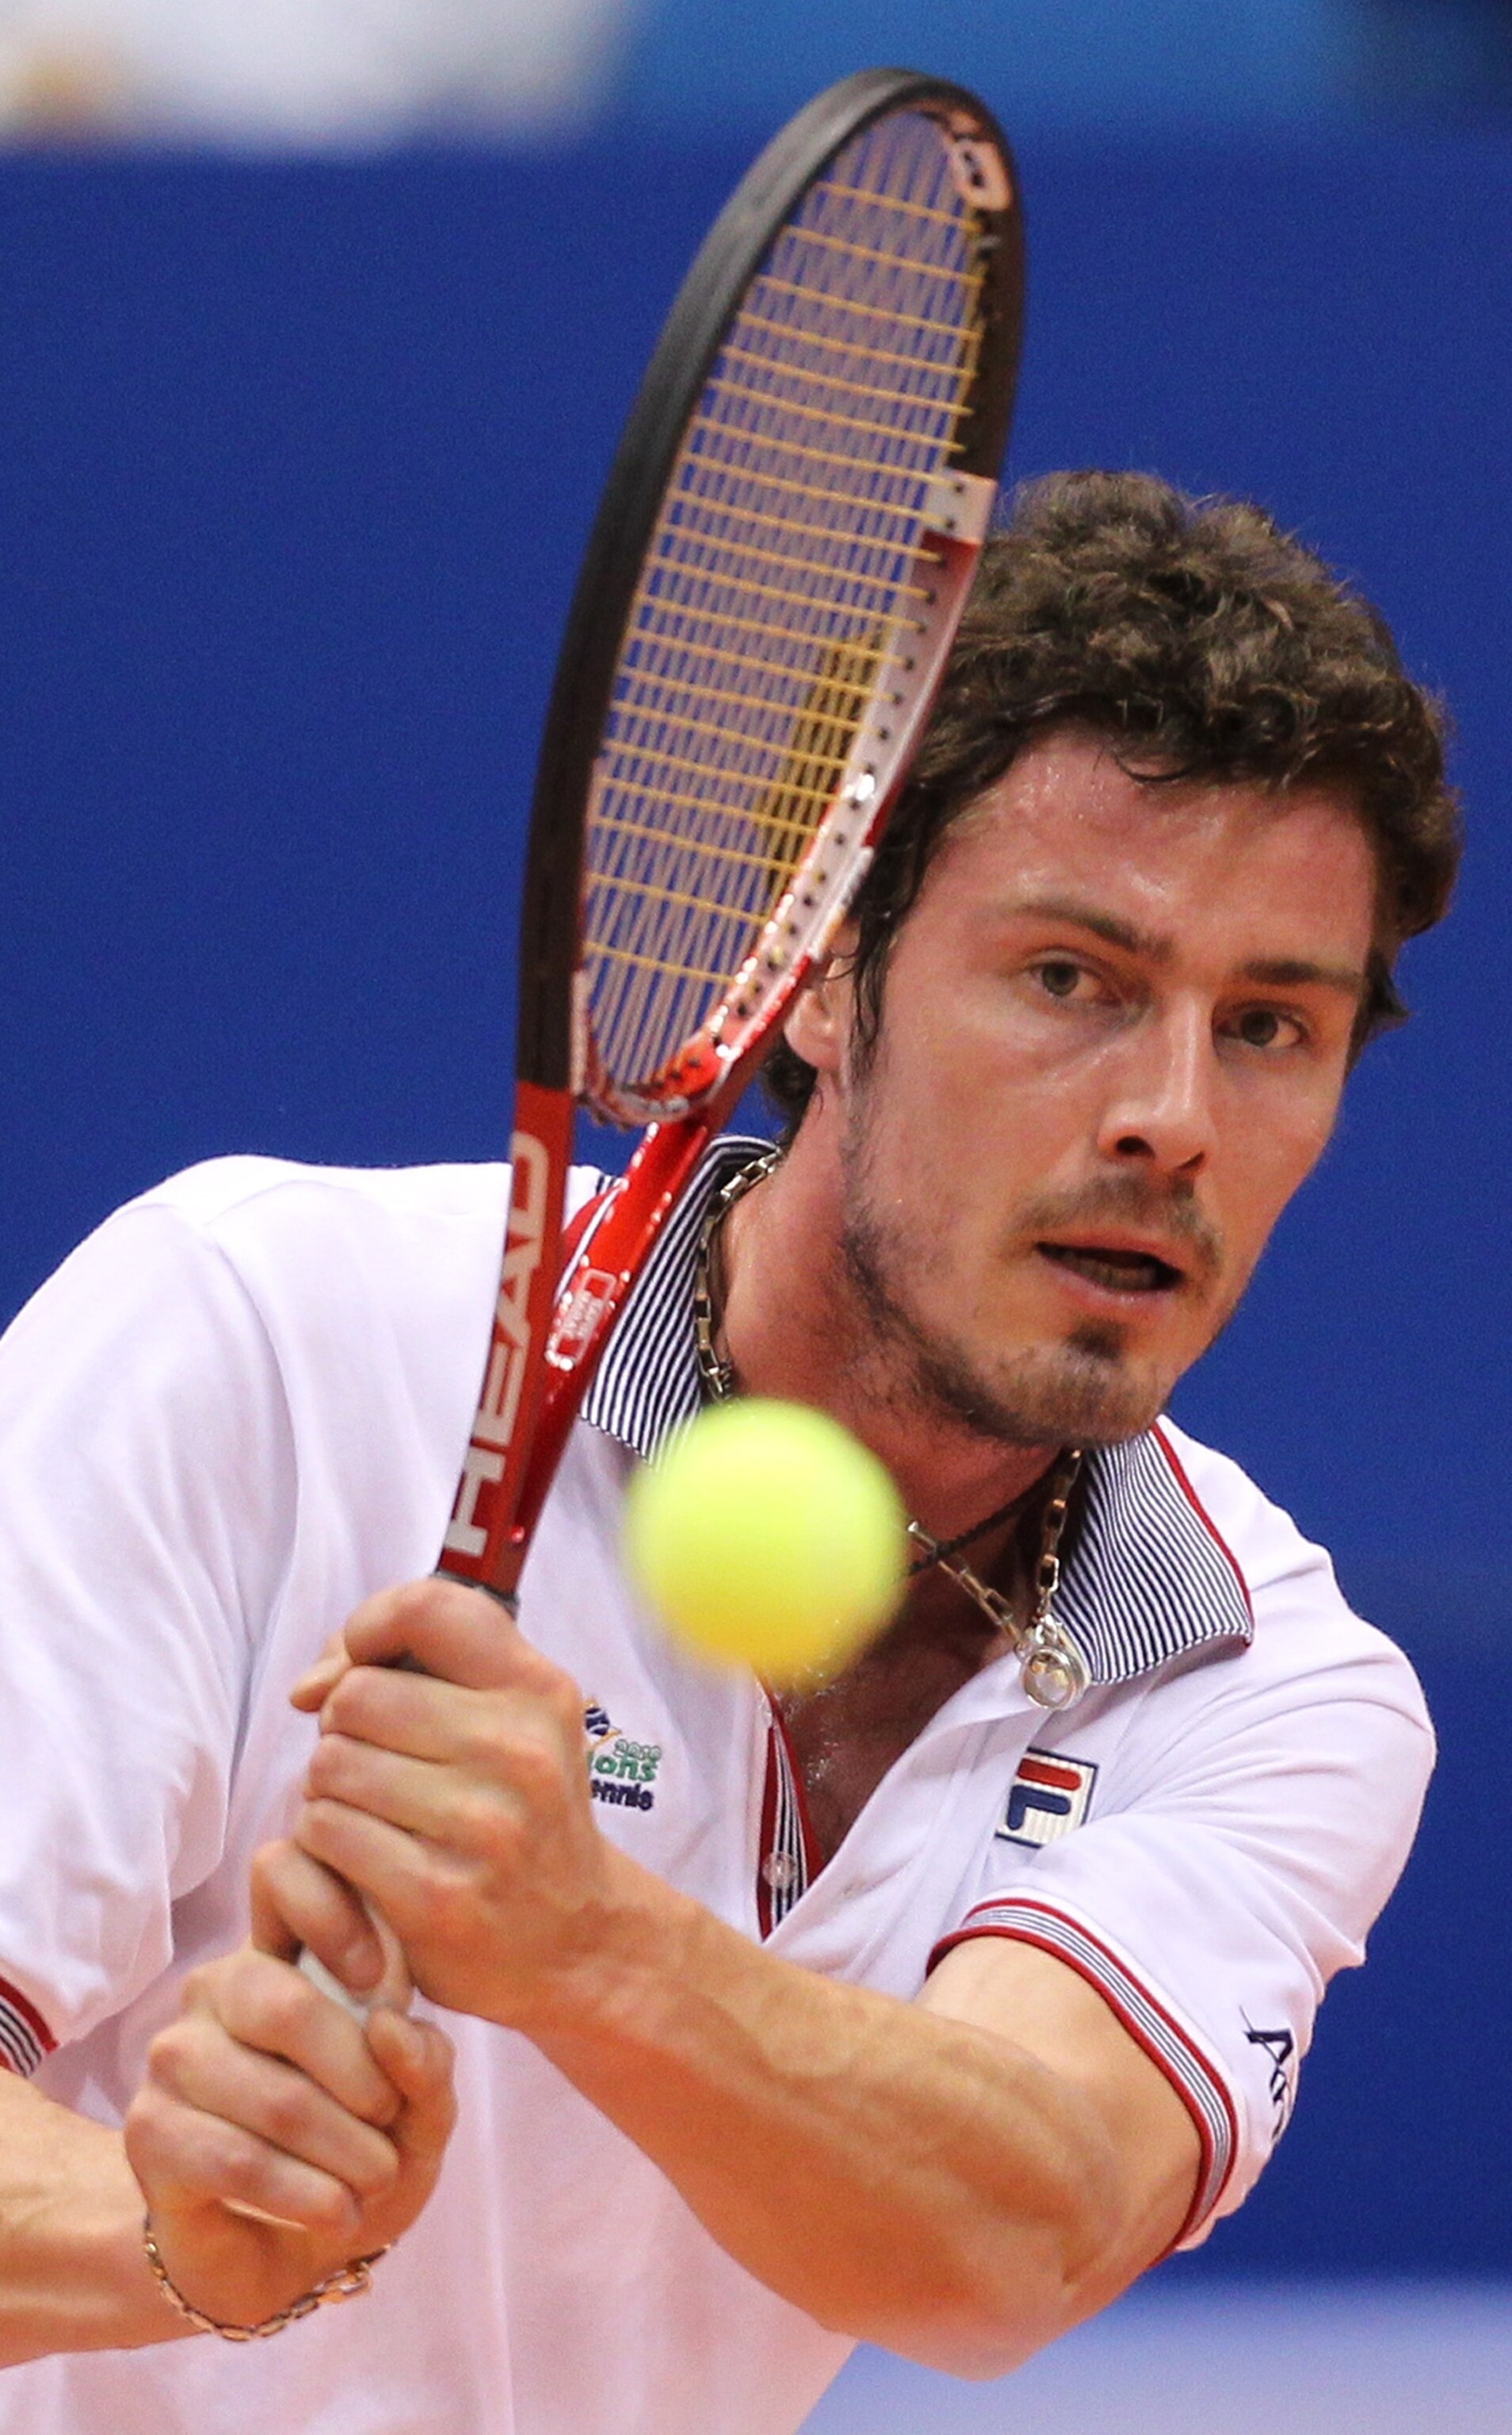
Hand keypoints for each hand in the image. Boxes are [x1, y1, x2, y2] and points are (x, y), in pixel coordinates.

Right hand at [123, 1884, 453, 2333]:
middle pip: (284, 2002)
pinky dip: (304, 2193)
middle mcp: (216, 1988)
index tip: (387, 1989)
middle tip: (392, 2125)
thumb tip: (394, 2025)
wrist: (297, 2252)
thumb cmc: (363, 2155)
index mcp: (283, 1954)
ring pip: (271, 2096)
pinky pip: (236, 2158)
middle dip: (359, 2077)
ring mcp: (174, 2058)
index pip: (281, 1871)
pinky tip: (336, 2213)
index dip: (338, 1912)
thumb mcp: (422, 2110)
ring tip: (374, 2183)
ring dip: (342, 2151)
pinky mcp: (149, 2132)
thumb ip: (425, 2064)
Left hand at [286, 1576, 635, 2031]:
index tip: (363, 1668)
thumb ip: (415, 1670)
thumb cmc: (520, 1818)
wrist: (576, 1943)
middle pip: (357, 1695)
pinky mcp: (435, 1895)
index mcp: (537, 1691)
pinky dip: (324, 1844)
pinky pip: (323, 1831)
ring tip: (374, 1814)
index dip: (369, 1627)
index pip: (426, 1607)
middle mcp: (517, 1749)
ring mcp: (480, 1824)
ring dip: (330, 1789)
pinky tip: (364, 1859)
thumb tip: (312, 1686)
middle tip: (378, 1766)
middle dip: (344, 1728)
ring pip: (329, 1763)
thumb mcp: (509, 1723)